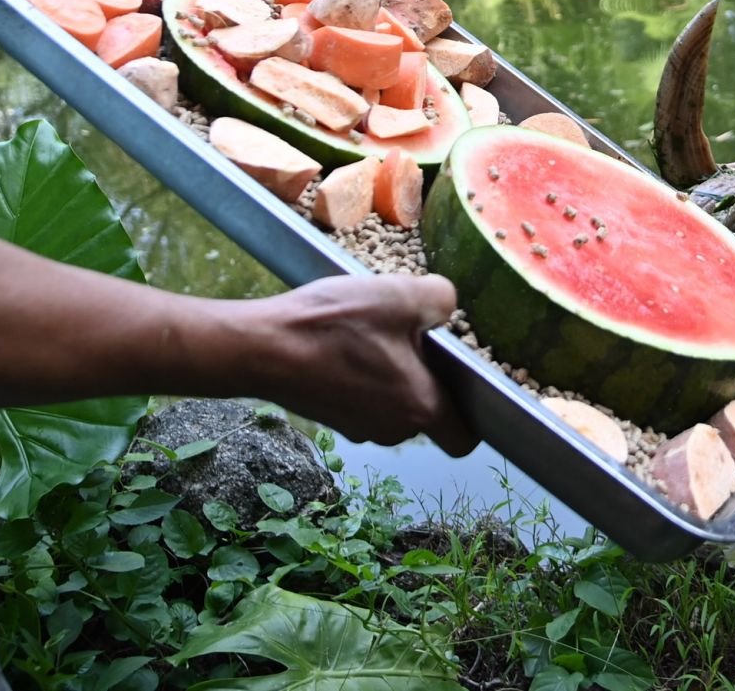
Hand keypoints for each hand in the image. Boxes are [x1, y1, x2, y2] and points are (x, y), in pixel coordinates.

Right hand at [245, 274, 474, 455]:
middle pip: (427, 411)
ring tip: (372, 331)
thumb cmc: (333, 326)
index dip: (473, 415)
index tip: (466, 382)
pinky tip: (345, 341)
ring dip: (390, 372)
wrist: (260, 347)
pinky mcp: (331, 416)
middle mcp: (392, 429)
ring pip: (393, 402)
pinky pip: (362, 398)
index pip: (464, 439)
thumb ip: (442, 299)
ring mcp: (358, 427)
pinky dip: (361, 374)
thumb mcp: (401, 295)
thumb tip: (447, 304)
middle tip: (410, 334)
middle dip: (425, 375)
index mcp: (420, 408)